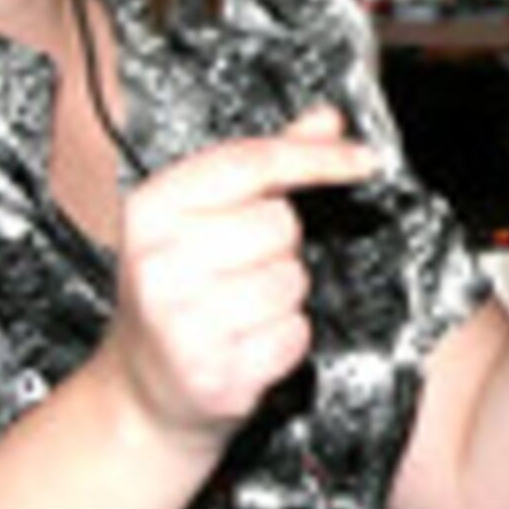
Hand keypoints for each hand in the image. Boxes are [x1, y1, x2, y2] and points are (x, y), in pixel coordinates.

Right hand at [102, 107, 380, 441]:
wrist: (144, 389)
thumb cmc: (180, 292)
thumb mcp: (202, 219)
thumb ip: (264, 167)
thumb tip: (327, 120)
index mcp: (151, 208)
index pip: (250, 161)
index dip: (317, 157)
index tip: (364, 159)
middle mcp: (158, 261)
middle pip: (279, 223)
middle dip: (280, 245)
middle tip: (242, 267)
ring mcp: (182, 319)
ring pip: (292, 281)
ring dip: (284, 295)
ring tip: (241, 307)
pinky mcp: (214, 371)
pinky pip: (294, 334)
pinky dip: (285, 339)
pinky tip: (247, 342)